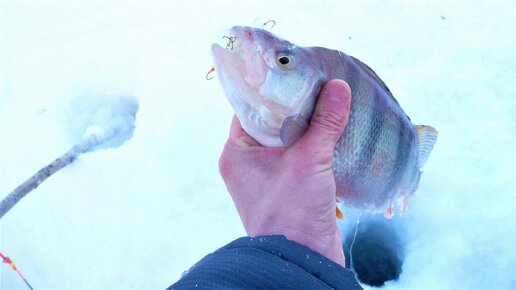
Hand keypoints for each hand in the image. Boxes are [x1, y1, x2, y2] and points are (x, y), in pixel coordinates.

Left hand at [219, 80, 351, 264]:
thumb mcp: (309, 161)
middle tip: (316, 82)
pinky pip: (298, 156)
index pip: (249, 109)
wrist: (302, 260)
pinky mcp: (286, 187)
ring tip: (328, 101)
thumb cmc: (292, 212)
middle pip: (269, 122)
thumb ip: (324, 123)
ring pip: (286, 140)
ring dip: (307, 125)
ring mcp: (266, 176)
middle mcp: (247, 163)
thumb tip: (338, 87)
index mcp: (237, 153)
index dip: (270, 90)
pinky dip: (313, 144)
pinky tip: (332, 130)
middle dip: (293, 105)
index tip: (291, 71)